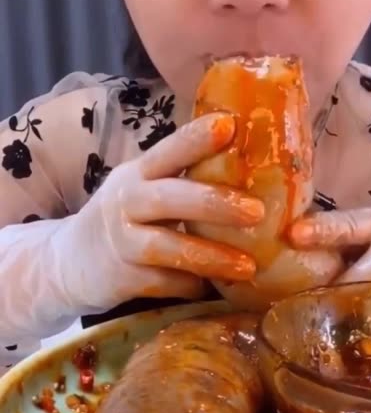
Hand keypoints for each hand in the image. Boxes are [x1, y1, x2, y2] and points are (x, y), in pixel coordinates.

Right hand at [54, 113, 263, 313]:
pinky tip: (214, 287)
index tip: (229, 126)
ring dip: (209, 256)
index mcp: (139, 173)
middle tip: (256, 211)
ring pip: (166, 247)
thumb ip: (184, 177)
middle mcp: (126, 202)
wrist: (72, 261)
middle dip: (213, 203)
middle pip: (168, 197)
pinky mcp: (122, 278)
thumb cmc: (128, 217)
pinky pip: (163, 283)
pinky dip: (190, 285)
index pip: (168, 149)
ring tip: (248, 265)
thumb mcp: (145, 187)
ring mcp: (121, 242)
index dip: (196, 138)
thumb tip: (254, 168)